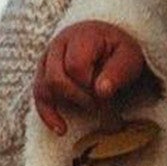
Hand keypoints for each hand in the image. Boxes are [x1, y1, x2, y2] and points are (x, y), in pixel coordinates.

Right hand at [33, 21, 154, 134]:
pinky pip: (38, 96)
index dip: (90, 87)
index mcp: (82, 36)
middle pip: (56, 78)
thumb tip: (101, 91)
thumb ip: (117, 72)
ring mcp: (47, 58)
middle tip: (100, 105)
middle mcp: (59, 44)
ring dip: (65, 105)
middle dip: (78, 98)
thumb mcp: (128, 57)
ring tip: (90, 112)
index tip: (106, 96)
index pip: (75, 66)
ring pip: (43, 87)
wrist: (108, 41)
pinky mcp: (43, 73)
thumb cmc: (119, 51)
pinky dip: (48, 114)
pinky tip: (62, 129)